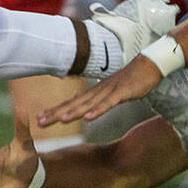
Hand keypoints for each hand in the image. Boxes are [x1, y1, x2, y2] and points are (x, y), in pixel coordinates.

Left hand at [38, 55, 164, 126]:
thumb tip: (84, 107)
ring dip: (74, 112)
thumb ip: (98, 100)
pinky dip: (98, 111)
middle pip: (75, 104)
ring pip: (88, 104)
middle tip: (39, 122)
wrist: (148, 65)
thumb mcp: (111, 92)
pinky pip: (108, 104)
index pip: (72, 103)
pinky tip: (88, 118)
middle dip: (56, 113)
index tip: (40, 119)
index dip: (56, 110)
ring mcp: (109, 91)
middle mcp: (98, 91)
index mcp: (95, 93)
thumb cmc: (130, 80)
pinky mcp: (122, 93)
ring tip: (59, 120)